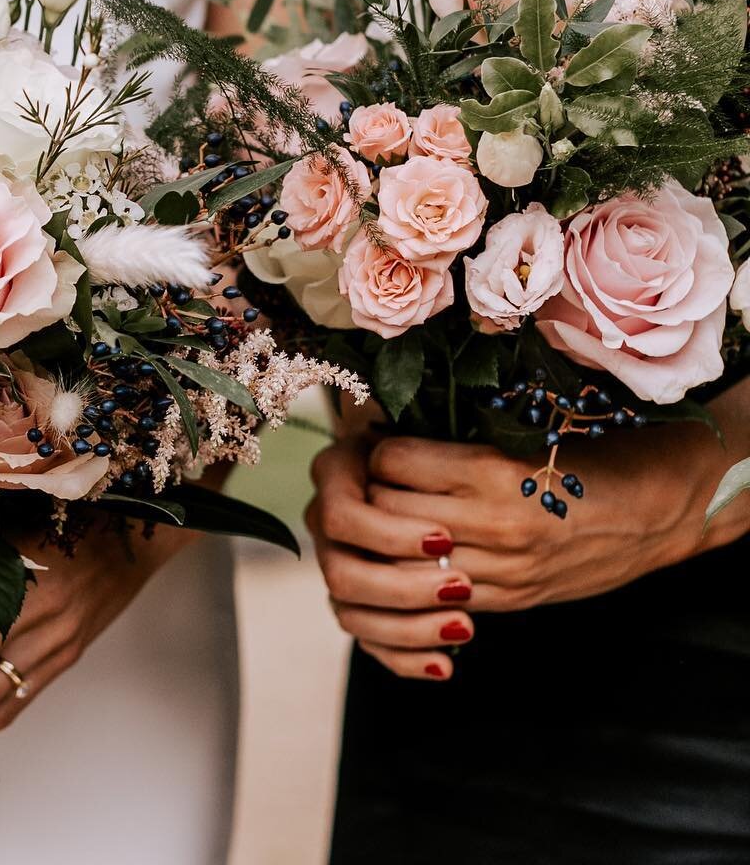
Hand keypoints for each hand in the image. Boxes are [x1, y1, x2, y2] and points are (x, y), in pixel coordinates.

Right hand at [306, 433, 472, 681]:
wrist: (463, 474)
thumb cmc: (457, 448)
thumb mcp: (447, 441)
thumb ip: (427, 459)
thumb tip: (425, 495)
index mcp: (336, 470)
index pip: (342, 515)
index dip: (389, 534)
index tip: (445, 538)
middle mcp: (325, 519)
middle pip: (341, 572)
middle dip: (401, 587)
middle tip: (461, 587)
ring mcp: (338, 562)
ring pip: (350, 613)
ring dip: (408, 627)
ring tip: (466, 626)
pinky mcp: (360, 601)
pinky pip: (370, 641)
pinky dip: (406, 658)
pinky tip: (445, 665)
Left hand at [362, 416, 746, 610]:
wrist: (660, 510)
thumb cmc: (594, 452)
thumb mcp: (524, 429)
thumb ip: (459, 438)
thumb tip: (390, 430)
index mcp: (495, 471)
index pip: (393, 461)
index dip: (379, 448)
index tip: (381, 438)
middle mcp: (494, 524)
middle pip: (385, 509)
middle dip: (370, 489)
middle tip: (370, 474)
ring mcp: (502, 570)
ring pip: (404, 557)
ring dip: (385, 534)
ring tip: (387, 509)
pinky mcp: (512, 599)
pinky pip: (440, 595)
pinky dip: (415, 571)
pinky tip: (414, 550)